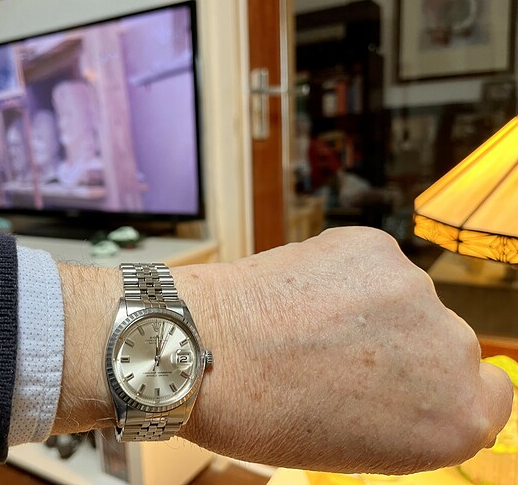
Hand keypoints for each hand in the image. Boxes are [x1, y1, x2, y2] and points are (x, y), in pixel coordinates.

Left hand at [172, 227, 512, 474]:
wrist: (204, 352)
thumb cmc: (267, 414)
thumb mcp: (361, 445)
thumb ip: (411, 413)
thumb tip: (419, 381)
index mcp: (456, 419)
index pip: (491, 393)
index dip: (445, 387)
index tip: (413, 383)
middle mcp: (453, 351)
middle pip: (447, 341)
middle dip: (405, 348)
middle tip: (345, 357)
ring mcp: (415, 290)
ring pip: (406, 298)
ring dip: (373, 308)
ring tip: (313, 326)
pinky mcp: (373, 246)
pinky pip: (372, 264)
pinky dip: (346, 276)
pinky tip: (304, 295)